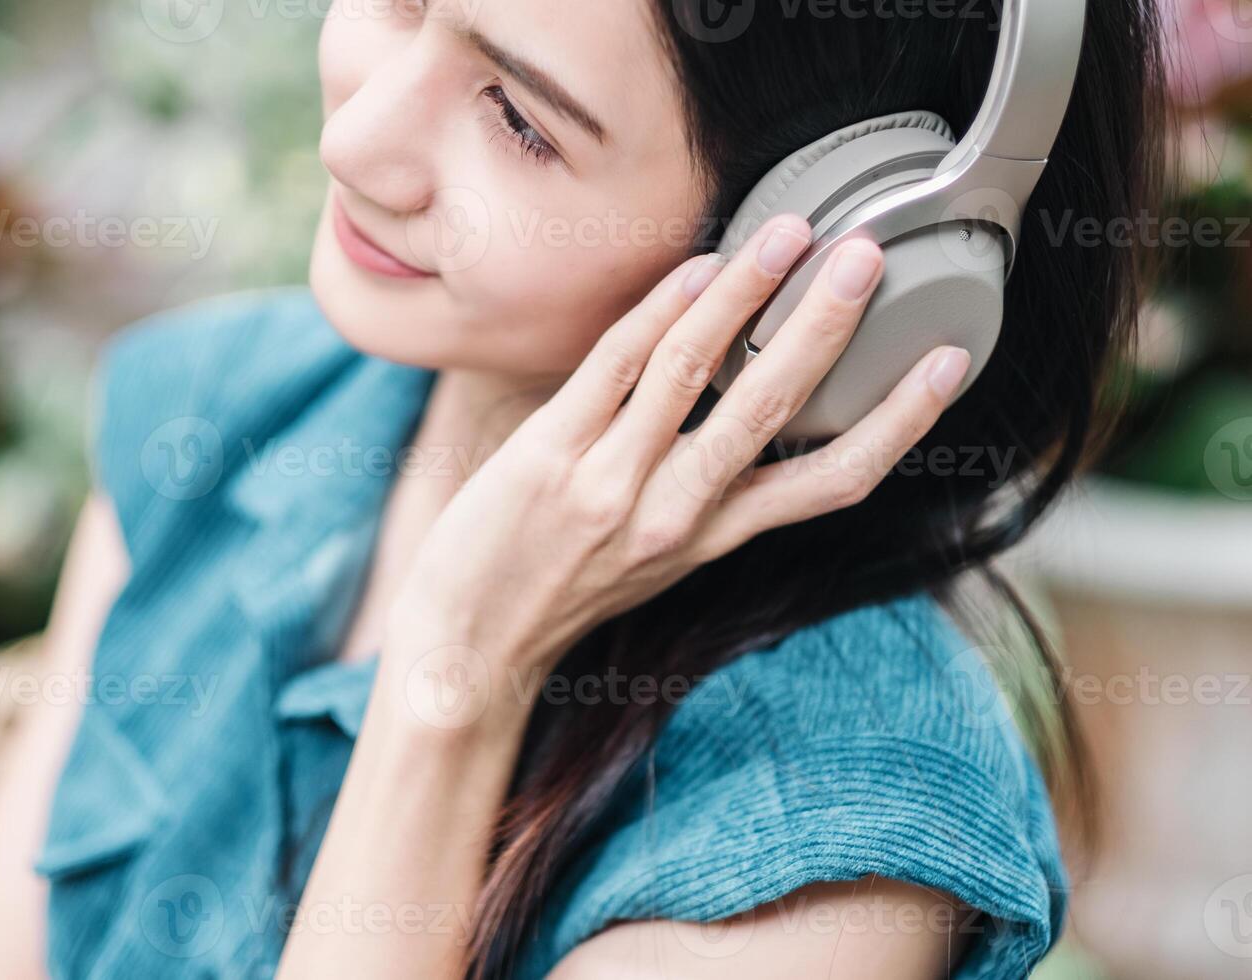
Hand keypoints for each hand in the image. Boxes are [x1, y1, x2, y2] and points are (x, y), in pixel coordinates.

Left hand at [385, 214, 970, 691]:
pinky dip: (657, 313)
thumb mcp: (657, 556)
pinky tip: (694, 269)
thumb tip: (744, 400)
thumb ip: (704, 492)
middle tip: (868, 255)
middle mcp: (675, 514)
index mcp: (715, 538)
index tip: (950, 362)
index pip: (832, 482)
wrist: (469, 645)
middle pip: (773, 409)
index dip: (900, 422)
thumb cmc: (562, 590)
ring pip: (694, 372)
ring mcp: (611, 483)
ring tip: (788, 236)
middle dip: (826, 327)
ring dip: (746, 295)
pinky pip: (613, 368)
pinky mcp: (549, 457)